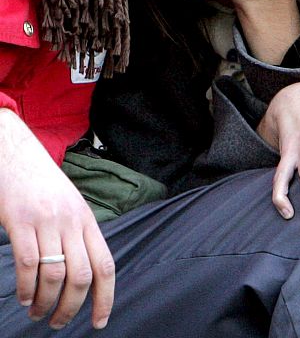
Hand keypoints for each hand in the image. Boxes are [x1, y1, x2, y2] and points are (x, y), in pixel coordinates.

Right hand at [0, 109, 113, 329]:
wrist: (19, 154)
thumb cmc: (44, 185)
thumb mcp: (71, 206)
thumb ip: (78, 234)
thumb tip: (84, 274)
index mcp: (87, 220)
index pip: (105, 265)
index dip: (106, 297)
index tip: (100, 321)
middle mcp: (71, 222)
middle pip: (81, 276)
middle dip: (71, 308)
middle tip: (58, 322)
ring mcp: (46, 222)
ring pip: (54, 275)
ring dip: (46, 303)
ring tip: (37, 312)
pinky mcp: (21, 222)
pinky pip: (27, 264)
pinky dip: (26, 288)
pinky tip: (24, 296)